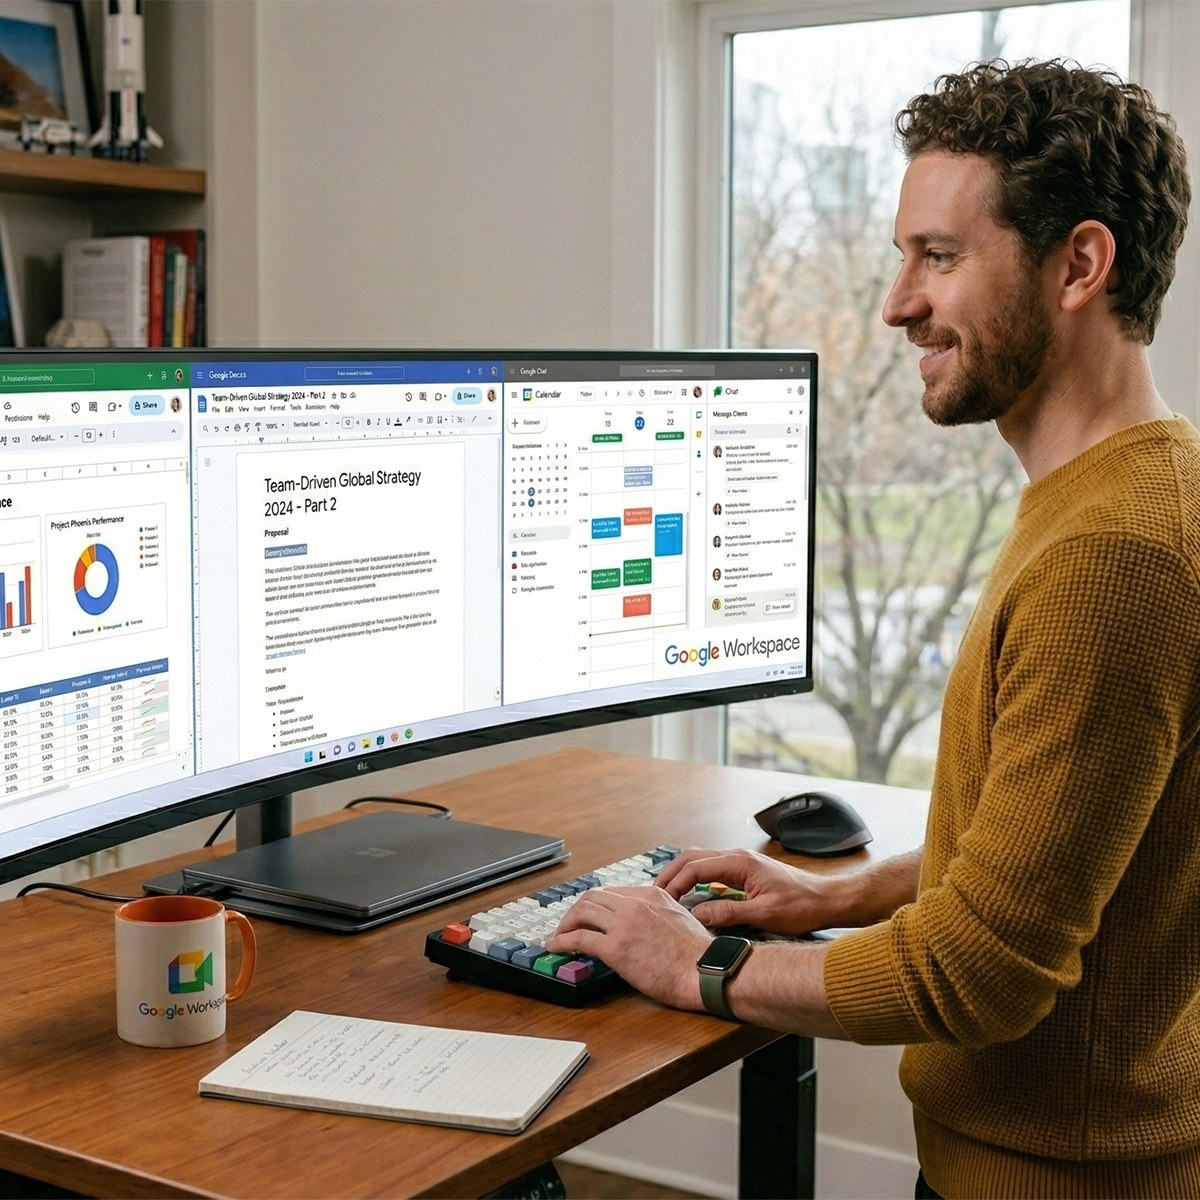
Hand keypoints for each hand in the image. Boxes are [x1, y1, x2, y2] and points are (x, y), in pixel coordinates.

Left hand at [546, 887, 710, 1010]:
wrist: (705, 971)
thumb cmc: (700, 955)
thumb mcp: (681, 919)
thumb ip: (660, 915)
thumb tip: (647, 927)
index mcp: (653, 895)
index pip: (614, 892)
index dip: (597, 905)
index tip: (590, 916)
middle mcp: (636, 904)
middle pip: (593, 897)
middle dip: (577, 910)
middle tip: (569, 924)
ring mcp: (624, 924)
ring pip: (582, 911)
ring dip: (566, 923)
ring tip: (559, 935)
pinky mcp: (616, 947)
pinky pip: (579, 937)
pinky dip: (562, 940)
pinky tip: (556, 946)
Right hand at [656, 847, 843, 934]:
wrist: (827, 899)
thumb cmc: (801, 907)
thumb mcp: (764, 915)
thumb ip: (728, 914)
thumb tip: (696, 915)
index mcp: (739, 862)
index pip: (695, 867)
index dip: (674, 883)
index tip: (661, 900)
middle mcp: (737, 856)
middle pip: (692, 857)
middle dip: (671, 874)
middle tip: (654, 894)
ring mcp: (741, 861)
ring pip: (701, 860)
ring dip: (682, 874)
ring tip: (667, 894)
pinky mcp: (745, 870)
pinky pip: (712, 868)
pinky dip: (695, 877)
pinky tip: (690, 893)